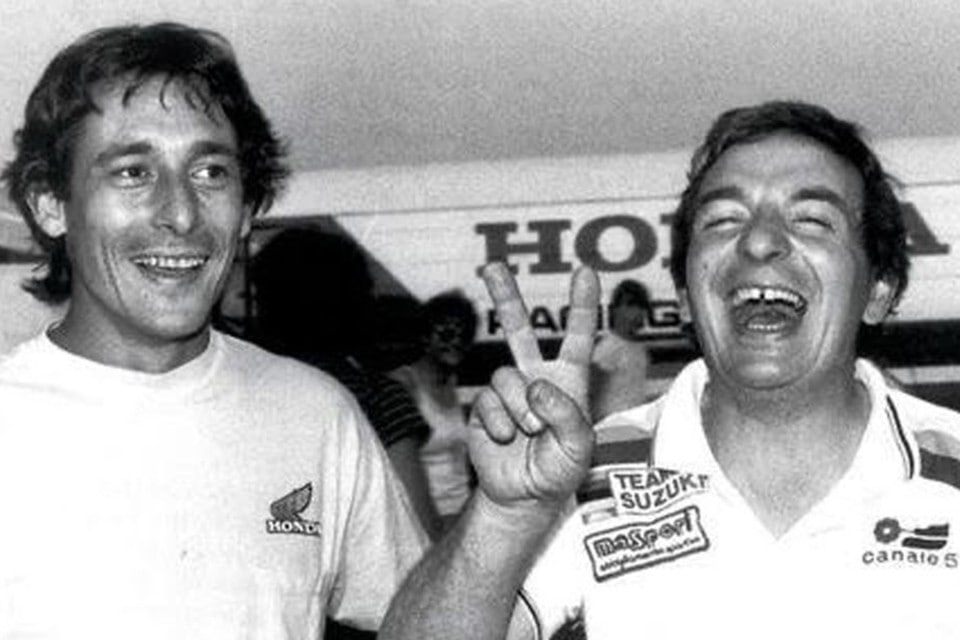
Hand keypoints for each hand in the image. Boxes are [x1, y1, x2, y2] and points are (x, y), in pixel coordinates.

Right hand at [469, 262, 599, 511]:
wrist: (523, 496)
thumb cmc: (559, 470)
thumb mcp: (579, 447)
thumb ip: (566, 414)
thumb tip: (536, 386)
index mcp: (568, 381)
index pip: (577, 337)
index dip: (582, 304)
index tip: (585, 272)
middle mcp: (535, 378)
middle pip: (519, 329)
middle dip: (504, 297)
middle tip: (492, 266)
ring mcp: (508, 392)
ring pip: (506, 376)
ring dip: (519, 407)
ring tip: (527, 432)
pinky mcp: (484, 407)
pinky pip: (487, 401)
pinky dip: (499, 422)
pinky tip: (506, 438)